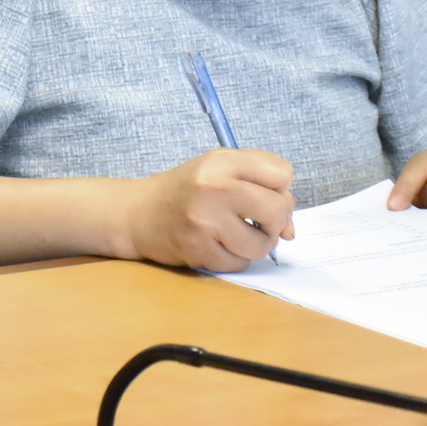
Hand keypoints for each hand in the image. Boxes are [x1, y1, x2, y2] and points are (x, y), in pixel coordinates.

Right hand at [119, 149, 296, 271]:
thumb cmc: (186, 190)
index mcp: (221, 161)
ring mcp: (205, 220)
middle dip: (275, 221)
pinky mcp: (198, 249)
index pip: (282, 172)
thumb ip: (260, 186)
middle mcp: (213, 187)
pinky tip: (216, 245)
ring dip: (254, 244)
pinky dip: (233, 259)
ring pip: (262, 244)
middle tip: (257, 221)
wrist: (136, 213)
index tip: (263, 193)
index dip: (279, 187)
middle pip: (278, 209)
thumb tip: (290, 229)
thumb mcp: (219, 170)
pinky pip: (239, 264)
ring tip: (234, 234)